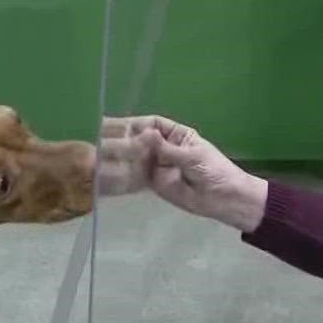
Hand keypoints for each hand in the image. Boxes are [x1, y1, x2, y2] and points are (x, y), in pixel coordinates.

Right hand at [105, 115, 267, 231]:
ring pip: (135, 158)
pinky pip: (137, 177)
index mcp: (176, 135)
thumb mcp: (192, 156)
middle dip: (122, 138)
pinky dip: (124, 175)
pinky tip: (108, 173)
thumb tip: (145, 135)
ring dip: (119, 156)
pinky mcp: (155, 184)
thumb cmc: (214, 170)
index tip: (114, 124)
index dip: (134, 124)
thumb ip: (167, 148)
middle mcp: (164, 147)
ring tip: (98, 154)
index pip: (151, 124)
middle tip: (99, 137)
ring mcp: (158, 165)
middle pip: (140, 140)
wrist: (224, 199)